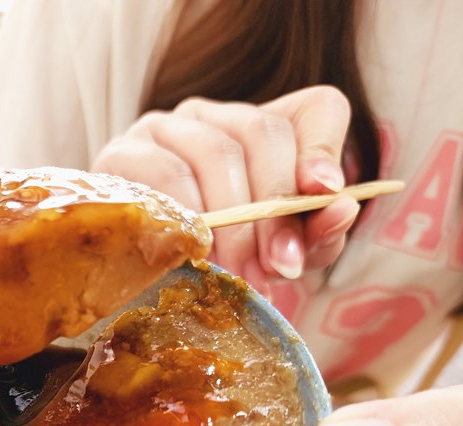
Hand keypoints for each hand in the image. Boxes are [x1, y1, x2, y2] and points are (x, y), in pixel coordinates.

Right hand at [92, 85, 361, 296]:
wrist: (127, 278)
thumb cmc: (211, 263)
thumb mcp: (274, 255)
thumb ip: (314, 236)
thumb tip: (340, 210)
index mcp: (261, 132)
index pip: (316, 110)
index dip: (324, 148)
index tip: (326, 194)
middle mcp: (214, 117)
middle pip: (262, 134)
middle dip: (276, 208)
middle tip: (278, 269)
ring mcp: (164, 128)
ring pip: (215, 153)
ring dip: (233, 222)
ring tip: (236, 274)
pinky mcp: (122, 151)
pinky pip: (164, 174)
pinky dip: (187, 217)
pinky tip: (192, 254)